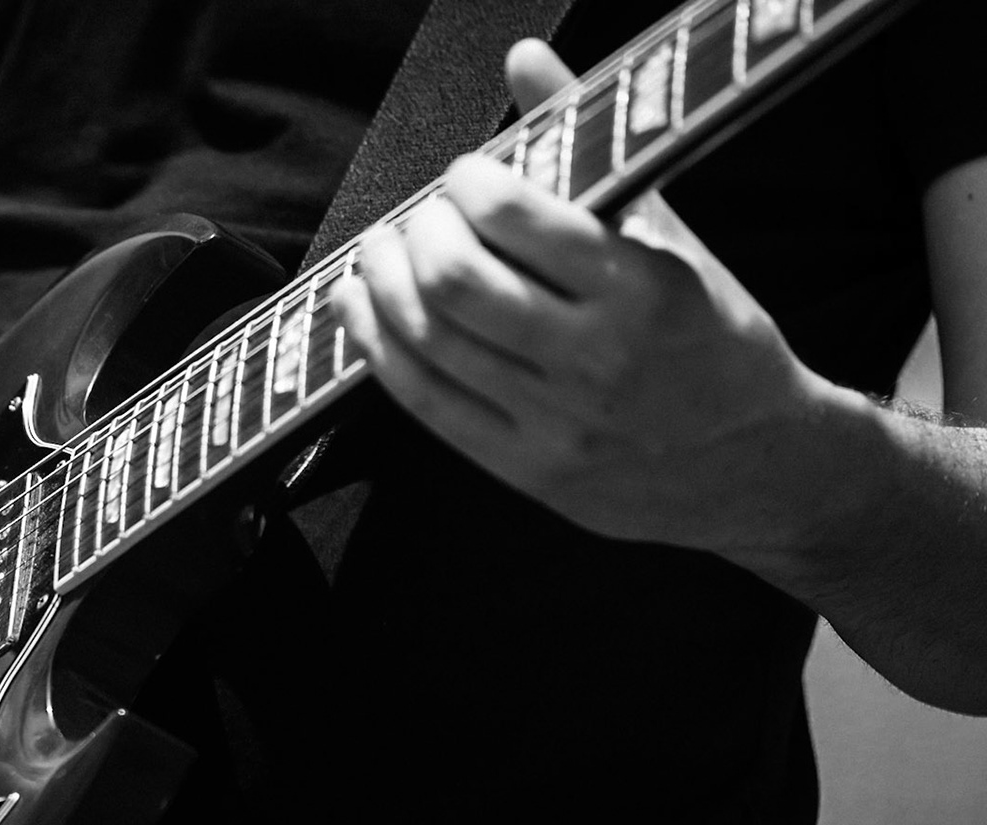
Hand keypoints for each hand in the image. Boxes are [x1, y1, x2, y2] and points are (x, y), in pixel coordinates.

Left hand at [331, 40, 826, 555]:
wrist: (757, 462)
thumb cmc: (710, 337)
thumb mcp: (667, 235)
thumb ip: (589, 146)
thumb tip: (524, 59)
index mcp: (642, 291)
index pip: (516, 222)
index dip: (468, 186)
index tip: (466, 175)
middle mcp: (595, 360)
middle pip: (455, 283)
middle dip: (416, 235)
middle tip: (417, 218)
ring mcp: (555, 421)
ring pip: (429, 342)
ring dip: (382, 286)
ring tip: (379, 254)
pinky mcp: (524, 468)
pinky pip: (425, 402)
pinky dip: (379, 348)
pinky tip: (365, 312)